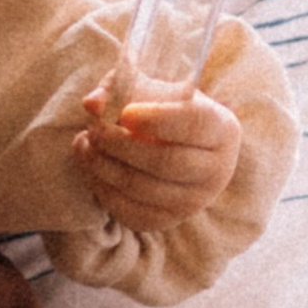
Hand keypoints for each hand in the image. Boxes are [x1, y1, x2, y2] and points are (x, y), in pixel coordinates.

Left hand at [72, 82, 242, 234]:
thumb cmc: (161, 108)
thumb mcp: (149, 88)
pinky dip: (101, 187)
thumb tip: (92, 103)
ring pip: (142, 188)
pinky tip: (90, 163)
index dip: (156, 119)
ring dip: (103, 165)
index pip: (193, 124)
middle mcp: (216, 170)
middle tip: (94, 128)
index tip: (126, 113)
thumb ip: (120, 87)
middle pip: (166, 162)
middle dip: (120, 144)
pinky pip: (129, 210)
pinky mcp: (167, 220)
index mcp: (222, 129)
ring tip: (85, 141)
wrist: (171, 145)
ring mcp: (193, 201)